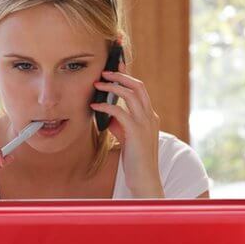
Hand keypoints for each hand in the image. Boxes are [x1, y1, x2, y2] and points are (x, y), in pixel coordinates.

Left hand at [91, 62, 163, 196]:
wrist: (144, 177)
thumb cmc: (134, 159)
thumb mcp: (127, 136)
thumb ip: (120, 123)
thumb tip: (106, 112)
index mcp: (149, 116)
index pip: (140, 89)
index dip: (128, 76)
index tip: (115, 66)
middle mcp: (150, 116)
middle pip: (138, 86)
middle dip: (121, 75)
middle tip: (104, 71)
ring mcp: (145, 123)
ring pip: (131, 95)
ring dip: (112, 87)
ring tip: (97, 84)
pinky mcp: (136, 132)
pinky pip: (120, 112)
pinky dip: (106, 106)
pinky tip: (94, 106)